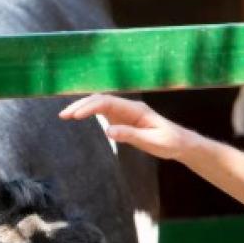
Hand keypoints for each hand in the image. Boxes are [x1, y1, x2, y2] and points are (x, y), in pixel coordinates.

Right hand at [58, 94, 194, 159]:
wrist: (180, 142)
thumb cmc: (169, 142)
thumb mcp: (152, 142)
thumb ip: (130, 135)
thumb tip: (108, 131)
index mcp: (136, 109)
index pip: (108, 103)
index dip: (90, 107)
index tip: (76, 116)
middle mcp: (129, 107)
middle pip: (100, 100)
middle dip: (81, 105)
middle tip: (63, 115)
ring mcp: (125, 112)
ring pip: (100, 104)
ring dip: (83, 107)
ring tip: (65, 115)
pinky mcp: (123, 119)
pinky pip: (104, 111)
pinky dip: (90, 112)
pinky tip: (78, 116)